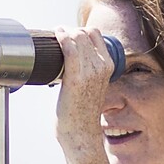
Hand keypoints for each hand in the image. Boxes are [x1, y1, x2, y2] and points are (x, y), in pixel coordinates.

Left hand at [53, 25, 113, 163]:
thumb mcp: (92, 87)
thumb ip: (87, 73)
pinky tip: (55, 36)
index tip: (68, 34)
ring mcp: (90, 70)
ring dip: (63, 32)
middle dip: (69, 30)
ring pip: (77, 37)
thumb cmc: (82, 113)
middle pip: (84, 32)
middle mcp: (102, 65)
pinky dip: (61, 37)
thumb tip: (70, 63)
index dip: (80, 30)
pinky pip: (69, 48)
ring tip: (54, 35)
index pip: (95, 34)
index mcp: (109, 66)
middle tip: (57, 35)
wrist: (82, 134)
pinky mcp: (75, 77)